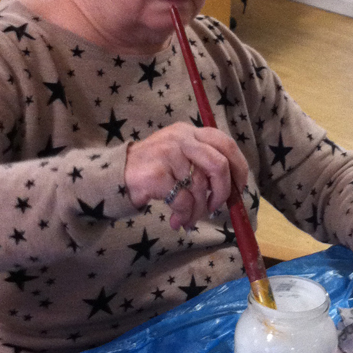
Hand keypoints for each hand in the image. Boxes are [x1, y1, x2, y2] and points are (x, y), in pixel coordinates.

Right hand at [124, 123, 247, 230]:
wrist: (113, 178)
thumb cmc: (152, 171)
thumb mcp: (178, 158)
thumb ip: (202, 167)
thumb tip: (231, 192)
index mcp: (190, 132)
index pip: (225, 144)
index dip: (239, 168)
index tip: (238, 189)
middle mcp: (181, 138)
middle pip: (219, 165)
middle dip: (223, 192)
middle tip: (215, 207)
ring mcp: (168, 154)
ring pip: (200, 188)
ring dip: (198, 211)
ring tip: (188, 220)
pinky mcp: (158, 174)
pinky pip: (184, 200)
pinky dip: (184, 215)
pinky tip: (176, 220)